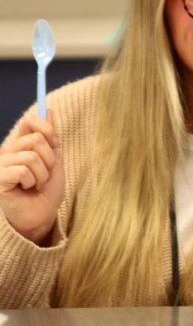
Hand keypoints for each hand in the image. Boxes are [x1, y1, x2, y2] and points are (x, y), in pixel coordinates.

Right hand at [0, 111, 63, 244]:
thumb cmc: (47, 189)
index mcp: (20, 144)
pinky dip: (32, 181)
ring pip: (31, 156)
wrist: (41, 215)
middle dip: (49, 159)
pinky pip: (22, 170)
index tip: (55, 143)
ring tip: (36, 184)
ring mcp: (0, 164)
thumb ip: (50, 137)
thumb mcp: (54, 160)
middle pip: (36, 139)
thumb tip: (50, 110)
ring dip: (42, 173)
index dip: (47, 129)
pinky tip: (26, 189)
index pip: (30, 122)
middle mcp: (7, 151)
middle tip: (44, 174)